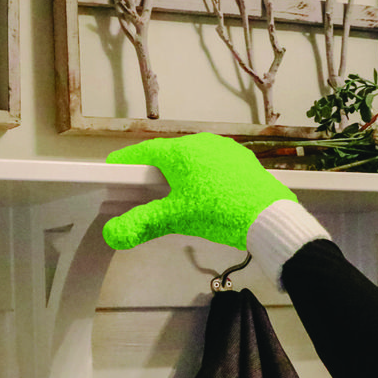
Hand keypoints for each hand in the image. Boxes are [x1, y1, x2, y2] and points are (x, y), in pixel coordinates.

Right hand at [102, 132, 297, 249]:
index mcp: (181, 151)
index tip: (113, 167)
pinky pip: (214, 164)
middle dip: (153, 168)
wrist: (267, 216)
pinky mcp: (243, 160)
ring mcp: (225, 149)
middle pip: (169, 154)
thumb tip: (111, 234)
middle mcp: (202, 142)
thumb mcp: (176, 218)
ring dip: (180, 171)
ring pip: (193, 158)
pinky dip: (202, 174)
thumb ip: (141, 223)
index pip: (145, 151)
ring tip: (173, 190)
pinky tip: (205, 191)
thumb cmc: (216, 212)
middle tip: (141, 185)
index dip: (127, 160)